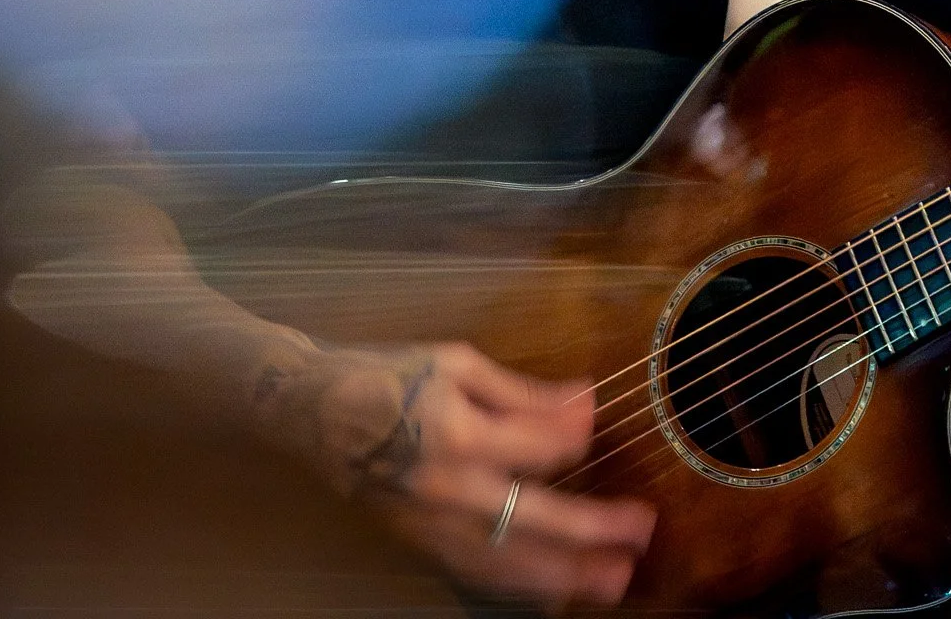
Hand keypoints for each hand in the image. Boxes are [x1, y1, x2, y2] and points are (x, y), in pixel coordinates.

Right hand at [275, 341, 656, 606]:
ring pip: (507, 563)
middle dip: (593, 531)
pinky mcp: (418, 543)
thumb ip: (523, 392)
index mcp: (458, 436)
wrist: (309, 409)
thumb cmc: (385, 375)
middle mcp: (447, 491)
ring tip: (613, 581)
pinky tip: (553, 586)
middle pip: (534, 522)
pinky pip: (477, 572)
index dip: (578, 436)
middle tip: (642, 534)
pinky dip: (519, 583)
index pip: (540, 449)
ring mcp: (430, 526)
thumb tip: (586, 400)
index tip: (599, 420)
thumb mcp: (456, 363)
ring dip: (564, 576)